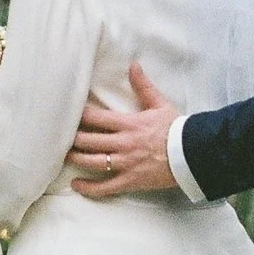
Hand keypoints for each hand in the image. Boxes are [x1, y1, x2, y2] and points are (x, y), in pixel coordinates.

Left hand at [69, 62, 182, 198]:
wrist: (193, 154)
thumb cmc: (177, 129)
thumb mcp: (160, 104)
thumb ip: (143, 86)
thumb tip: (133, 66)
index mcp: (128, 123)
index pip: (95, 118)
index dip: (78, 116)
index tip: (66, 114)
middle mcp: (123, 143)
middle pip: (88, 140)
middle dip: (72, 139)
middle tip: (60, 137)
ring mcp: (125, 164)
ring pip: (92, 162)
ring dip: (75, 160)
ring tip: (64, 157)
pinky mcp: (130, 181)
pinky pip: (105, 187)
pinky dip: (89, 188)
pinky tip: (77, 185)